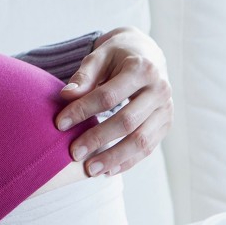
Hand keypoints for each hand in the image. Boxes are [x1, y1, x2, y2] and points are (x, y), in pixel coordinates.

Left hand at [53, 27, 171, 177]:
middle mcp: (159, 90)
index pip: (108, 96)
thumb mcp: (100, 56)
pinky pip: (148, 148)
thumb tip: (66, 96)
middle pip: (127, 121)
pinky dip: (128, 161)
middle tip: (73, 153)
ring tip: (89, 169)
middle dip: (98, 139)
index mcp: (142, 69)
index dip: (83, 110)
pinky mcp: (166, 124)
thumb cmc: (117, 55)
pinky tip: (107, 170)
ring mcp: (166, 109)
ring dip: (114, 158)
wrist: (146, 54)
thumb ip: (84, 76)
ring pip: (141, 141)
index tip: (59, 124)